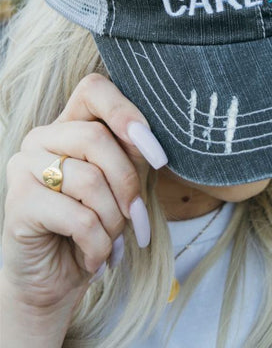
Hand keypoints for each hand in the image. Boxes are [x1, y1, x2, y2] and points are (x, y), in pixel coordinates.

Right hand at [1, 73, 167, 313]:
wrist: (56, 278)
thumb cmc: (95, 224)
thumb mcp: (122, 182)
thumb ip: (131, 154)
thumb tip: (151, 143)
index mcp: (68, 124)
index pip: (93, 89)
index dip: (126, 114)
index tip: (156, 154)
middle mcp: (41, 137)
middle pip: (97, 138)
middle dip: (127, 183)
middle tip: (136, 216)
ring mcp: (24, 165)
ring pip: (90, 180)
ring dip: (114, 220)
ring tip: (111, 239)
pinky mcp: (18, 201)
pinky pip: (79, 217)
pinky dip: (99, 244)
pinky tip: (95, 258)